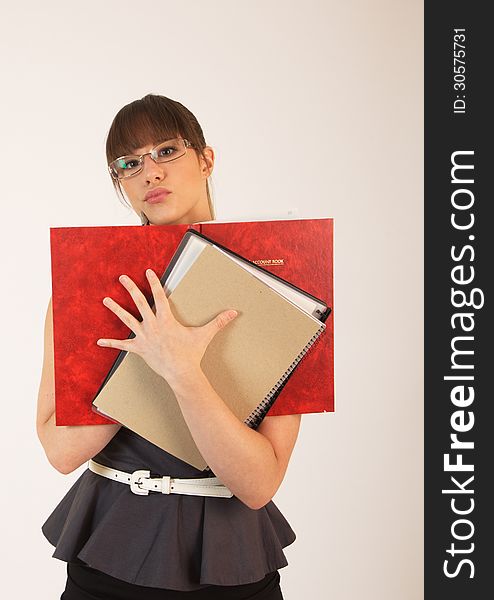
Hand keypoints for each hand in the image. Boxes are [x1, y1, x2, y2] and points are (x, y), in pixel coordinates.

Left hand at [96, 269, 237, 383]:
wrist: (181, 373)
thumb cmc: (191, 354)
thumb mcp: (205, 335)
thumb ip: (218, 322)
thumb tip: (234, 312)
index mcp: (166, 319)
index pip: (159, 296)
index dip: (153, 282)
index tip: (148, 271)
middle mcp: (152, 325)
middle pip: (139, 302)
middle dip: (130, 288)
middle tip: (122, 277)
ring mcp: (144, 337)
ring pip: (127, 319)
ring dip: (115, 309)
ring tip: (105, 299)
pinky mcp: (139, 349)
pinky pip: (122, 345)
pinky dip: (111, 343)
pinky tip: (99, 341)